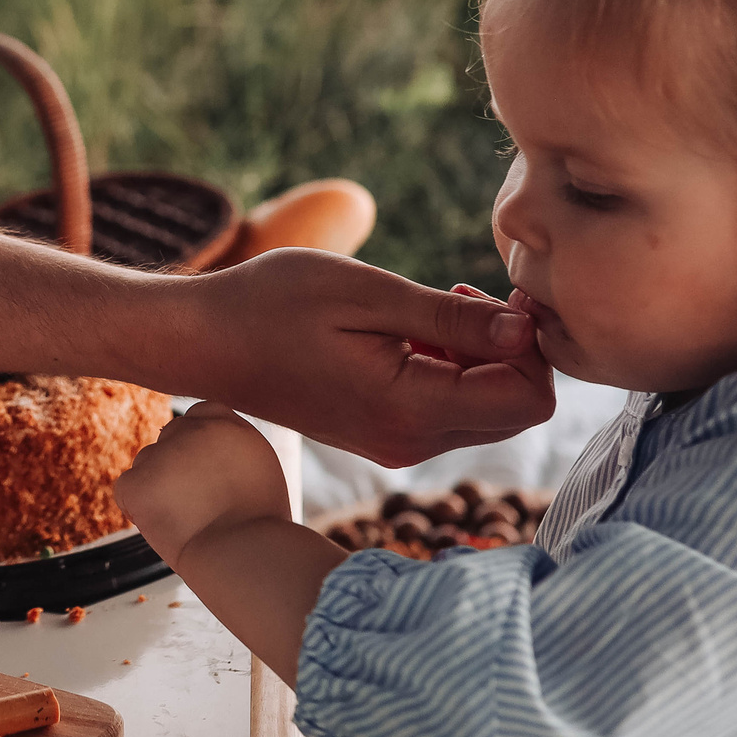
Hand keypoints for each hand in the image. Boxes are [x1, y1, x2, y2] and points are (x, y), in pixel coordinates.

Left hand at [115, 402, 290, 569]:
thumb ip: (232, 452)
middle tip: (194, 503)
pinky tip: (164, 527)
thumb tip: (209, 454)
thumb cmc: (259, 526)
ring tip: (187, 520)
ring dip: (158, 487)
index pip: (199, 416)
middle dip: (176, 465)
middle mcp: (194, 429)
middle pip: (170, 436)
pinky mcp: (139, 480)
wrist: (244, 553)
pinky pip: (126, 490)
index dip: (196, 444)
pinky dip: (138, 509)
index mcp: (227, 425)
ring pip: (147, 463)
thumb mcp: (260, 473)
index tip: (201, 471)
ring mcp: (163, 453)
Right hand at [182, 250, 554, 466]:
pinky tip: (414, 330)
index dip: (533, 343)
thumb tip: (527, 329)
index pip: (528, 396)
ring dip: (481, 357)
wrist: (203, 341)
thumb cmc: (272, 304)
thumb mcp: (367, 293)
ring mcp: (396, 444)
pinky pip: (450, 410)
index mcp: (411, 409)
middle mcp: (410, 441)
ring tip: (433, 307)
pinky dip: (453, 369)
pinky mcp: (383, 435)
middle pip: (516, 408)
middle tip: (467, 294)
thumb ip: (452, 317)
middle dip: (512, 350)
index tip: (502, 294)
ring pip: (487, 410)